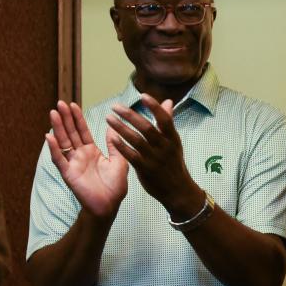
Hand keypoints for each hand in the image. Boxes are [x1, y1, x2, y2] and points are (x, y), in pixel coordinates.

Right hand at [48, 101, 128, 218]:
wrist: (109, 206)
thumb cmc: (115, 187)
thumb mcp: (119, 162)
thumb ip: (115, 145)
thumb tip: (113, 128)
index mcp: (92, 152)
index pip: (83, 131)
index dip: (78, 118)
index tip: (73, 104)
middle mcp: (80, 156)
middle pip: (71, 133)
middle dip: (66, 118)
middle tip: (60, 103)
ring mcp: (73, 164)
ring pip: (63, 143)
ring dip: (58, 128)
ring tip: (53, 113)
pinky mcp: (68, 174)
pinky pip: (59, 160)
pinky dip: (54, 149)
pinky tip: (49, 137)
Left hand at [106, 94, 202, 217]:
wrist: (177, 190)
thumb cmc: (173, 163)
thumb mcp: (174, 142)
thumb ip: (168, 121)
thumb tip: (167, 101)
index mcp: (172, 138)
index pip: (164, 119)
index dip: (154, 107)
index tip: (142, 95)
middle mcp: (164, 147)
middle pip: (147, 128)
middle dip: (130, 115)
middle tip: (115, 106)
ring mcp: (154, 158)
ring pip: (136, 140)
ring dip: (121, 128)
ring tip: (109, 118)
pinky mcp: (145, 169)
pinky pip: (131, 155)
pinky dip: (121, 146)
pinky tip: (111, 137)